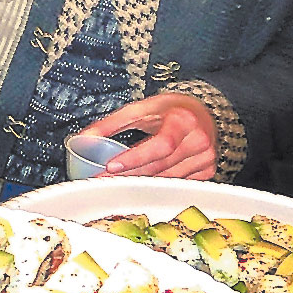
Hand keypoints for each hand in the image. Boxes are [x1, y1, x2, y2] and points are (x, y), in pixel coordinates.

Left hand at [77, 93, 217, 179]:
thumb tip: (86, 138)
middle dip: (130, 174)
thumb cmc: (169, 109)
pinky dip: (159, 183)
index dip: (136, 158)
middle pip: (161, 165)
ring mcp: (205, 158)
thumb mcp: (140, 108)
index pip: (160, 144)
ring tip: (116, 182)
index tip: (111, 166)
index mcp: (183, 121)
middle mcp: (199, 140)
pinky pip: (178, 183)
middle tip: (104, 180)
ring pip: (168, 178)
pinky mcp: (207, 170)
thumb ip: (112, 123)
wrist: (201, 112)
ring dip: (141, 182)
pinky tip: (142, 182)